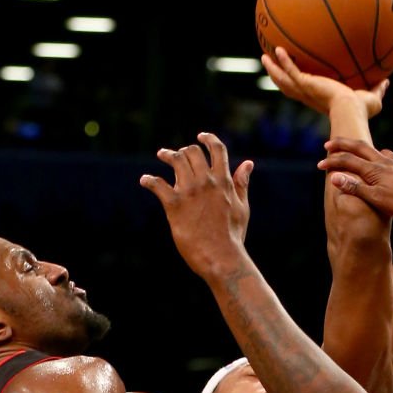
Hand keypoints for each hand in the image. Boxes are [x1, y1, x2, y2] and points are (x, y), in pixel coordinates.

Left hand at [141, 133, 251, 278]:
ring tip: (162, 154)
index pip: (217, 149)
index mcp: (224, 181)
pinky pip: (157, 185)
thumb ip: (241, 183)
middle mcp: (206, 182)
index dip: (208, 139)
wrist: (220, 257)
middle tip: (177, 154)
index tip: (201, 136)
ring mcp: (190, 192)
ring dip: (167, 154)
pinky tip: (145, 181)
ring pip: (176, 160)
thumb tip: (248, 163)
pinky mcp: (174, 205)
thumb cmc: (233, 235)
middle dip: (185, 150)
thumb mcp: (242, 206)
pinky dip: (149, 181)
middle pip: (192, 152)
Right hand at [261, 46, 387, 118]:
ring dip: (273, 70)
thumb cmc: (361, 110)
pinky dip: (283, 61)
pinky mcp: (306, 85)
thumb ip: (378, 89)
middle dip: (277, 77)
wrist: (352, 110)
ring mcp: (306, 91)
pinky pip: (291, 71)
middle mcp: (309, 96)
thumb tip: (387, 81)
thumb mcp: (372, 98)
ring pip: (283, 80)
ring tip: (264, 57)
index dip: (296, 86)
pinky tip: (277, 49)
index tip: (293, 78)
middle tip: (269, 65)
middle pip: (287, 87)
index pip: (304, 93)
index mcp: (319, 100)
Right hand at [317, 137, 392, 220]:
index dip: (332, 162)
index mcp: (374, 169)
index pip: (348, 161)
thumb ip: (356, 187)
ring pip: (375, 151)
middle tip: (329, 145)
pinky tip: (383, 163)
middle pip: (360, 147)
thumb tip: (335, 177)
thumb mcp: (377, 199)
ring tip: (355, 153)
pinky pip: (388, 158)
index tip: (319, 165)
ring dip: (361, 149)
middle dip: (342, 145)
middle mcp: (385, 161)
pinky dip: (378, 157)